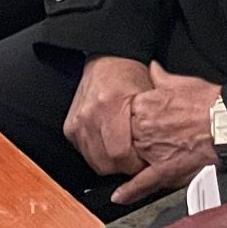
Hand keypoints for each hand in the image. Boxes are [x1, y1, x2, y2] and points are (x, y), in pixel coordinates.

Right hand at [61, 57, 153, 177]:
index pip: (120, 153)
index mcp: (109, 104)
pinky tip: (110, 145)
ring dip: (111, 163)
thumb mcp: (148, 94)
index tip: (144, 162)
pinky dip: (99, 155)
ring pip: (95, 161)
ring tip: (124, 152)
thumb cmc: (130, 75)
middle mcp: (88, 114)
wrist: (108, 61)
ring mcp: (76, 122)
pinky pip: (85, 153)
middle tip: (136, 159)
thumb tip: (156, 153)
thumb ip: (150, 124)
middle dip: (124, 167)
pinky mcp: (70, 128)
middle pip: (106, 162)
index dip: (135, 164)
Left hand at [114, 68, 221, 204]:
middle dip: (124, 137)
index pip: (121, 112)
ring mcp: (152, 150)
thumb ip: (159, 76)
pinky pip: (142, 182)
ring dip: (127, 158)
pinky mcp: (164, 169)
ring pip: (129, 157)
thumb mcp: (180, 81)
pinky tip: (120, 196)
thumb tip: (152, 68)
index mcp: (145, 105)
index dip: (124, 116)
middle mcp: (144, 128)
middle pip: (122, 135)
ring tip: (128, 158)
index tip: (126, 117)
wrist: (226, 123)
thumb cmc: (208, 103)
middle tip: (132, 137)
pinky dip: (130, 191)